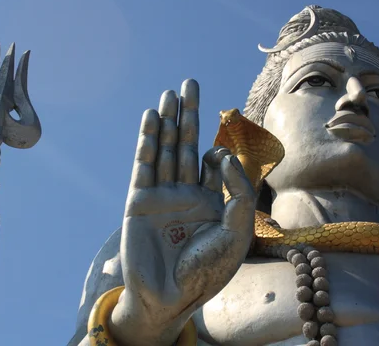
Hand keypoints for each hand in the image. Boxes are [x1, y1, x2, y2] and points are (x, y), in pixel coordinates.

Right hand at [111, 79, 255, 344]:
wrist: (171, 296)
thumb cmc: (208, 270)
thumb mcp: (237, 232)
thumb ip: (239, 193)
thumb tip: (220, 155)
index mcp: (212, 201)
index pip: (214, 162)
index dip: (219, 152)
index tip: (217, 158)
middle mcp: (186, 193)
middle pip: (187, 144)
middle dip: (189, 114)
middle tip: (189, 82)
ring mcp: (162, 195)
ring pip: (165, 149)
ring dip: (168, 120)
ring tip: (170, 92)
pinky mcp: (139, 199)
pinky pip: (144, 164)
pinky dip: (148, 140)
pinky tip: (152, 117)